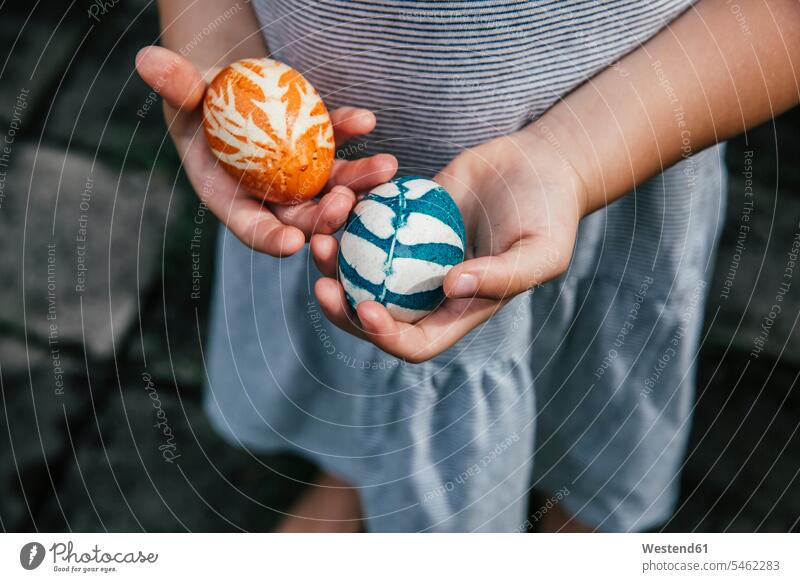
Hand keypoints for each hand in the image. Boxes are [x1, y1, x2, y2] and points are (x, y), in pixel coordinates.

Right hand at [135, 46, 396, 256]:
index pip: (252, 227)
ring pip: (332, 189)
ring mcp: (299, 179)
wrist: (222, 92)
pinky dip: (351, 135)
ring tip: (384, 166)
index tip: (292, 242)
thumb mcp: (184, 96)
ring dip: (359, 181)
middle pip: (302, 218)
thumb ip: (174, 86)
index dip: (271, 238)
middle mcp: (271, 198)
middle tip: (345, 203)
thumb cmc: (195, 102)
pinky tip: (366, 119)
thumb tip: (148, 59)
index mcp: (233, 200)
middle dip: (326, 217)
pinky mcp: (318, 154)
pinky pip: (339, 149)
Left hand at [311, 130, 586, 362]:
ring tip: (320, 235)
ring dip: (335, 261)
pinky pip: (366, 225)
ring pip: (360, 269)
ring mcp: (411, 254)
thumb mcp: (542, 250)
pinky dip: (347, 219)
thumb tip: (450, 288)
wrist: (540, 164)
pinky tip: (337, 199)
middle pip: (372, 313)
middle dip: (342, 306)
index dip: (386, 337)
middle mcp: (428, 289)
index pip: (414, 342)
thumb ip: (502, 275)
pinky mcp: (403, 218)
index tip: (366, 309)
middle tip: (322, 281)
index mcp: (458, 311)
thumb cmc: (550, 213)